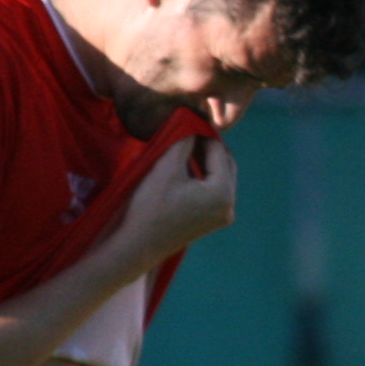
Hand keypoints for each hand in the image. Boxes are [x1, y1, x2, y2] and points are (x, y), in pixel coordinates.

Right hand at [118, 132, 240, 263]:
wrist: (135, 246)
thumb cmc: (149, 205)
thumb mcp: (167, 165)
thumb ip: (184, 139)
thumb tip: (193, 120)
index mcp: (223, 193)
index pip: (218, 150)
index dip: (202, 132)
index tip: (187, 119)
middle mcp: (229, 207)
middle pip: (225, 163)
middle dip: (207, 146)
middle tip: (187, 131)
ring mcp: (221, 218)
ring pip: (219, 177)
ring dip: (205, 160)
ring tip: (184, 146)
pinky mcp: (210, 223)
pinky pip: (212, 191)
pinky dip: (202, 176)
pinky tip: (184, 167)